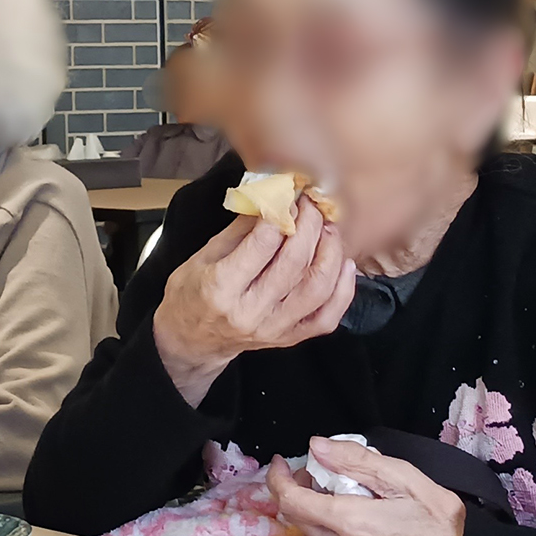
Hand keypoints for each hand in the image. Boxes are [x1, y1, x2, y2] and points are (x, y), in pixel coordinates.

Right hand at [153, 197, 356, 406]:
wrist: (191, 340)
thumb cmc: (192, 294)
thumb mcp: (204, 254)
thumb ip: (241, 228)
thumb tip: (274, 197)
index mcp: (221, 288)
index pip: (263, 242)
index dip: (282, 212)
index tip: (288, 194)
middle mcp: (250, 312)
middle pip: (294, 262)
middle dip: (309, 225)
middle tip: (311, 205)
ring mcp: (273, 329)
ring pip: (317, 287)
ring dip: (330, 251)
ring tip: (328, 228)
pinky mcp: (289, 338)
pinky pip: (327, 317)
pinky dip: (342, 289)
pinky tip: (343, 265)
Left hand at [267, 437, 465, 535]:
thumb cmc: (438, 522)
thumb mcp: (404, 478)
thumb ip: (357, 460)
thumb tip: (318, 446)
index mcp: (350, 521)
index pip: (293, 500)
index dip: (279, 477)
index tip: (282, 462)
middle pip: (296, 515)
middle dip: (297, 487)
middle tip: (317, 469)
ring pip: (308, 531)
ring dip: (311, 505)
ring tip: (335, 487)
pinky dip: (324, 522)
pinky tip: (345, 511)